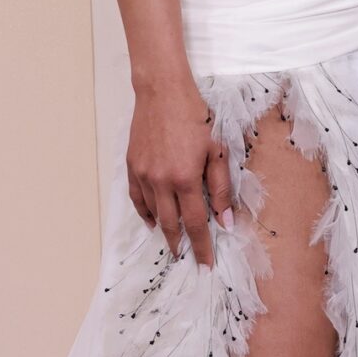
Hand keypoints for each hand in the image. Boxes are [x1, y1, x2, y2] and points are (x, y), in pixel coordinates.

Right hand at [127, 76, 233, 264]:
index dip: (201, 247)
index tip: (205, 264)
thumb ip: (221, 188)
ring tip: (174, 241)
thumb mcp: (217, 150)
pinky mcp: (131, 166)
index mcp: (186, 179)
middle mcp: (161, 181)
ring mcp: (143, 175)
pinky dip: (145, 213)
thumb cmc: (196, 116)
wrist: (163, 91)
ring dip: (164, 230)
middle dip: (181, 245)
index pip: (195, 224)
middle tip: (187, 258)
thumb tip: (225, 220)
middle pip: (171, 225)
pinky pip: (137, 199)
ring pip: (153, 213)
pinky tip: (154, 221)